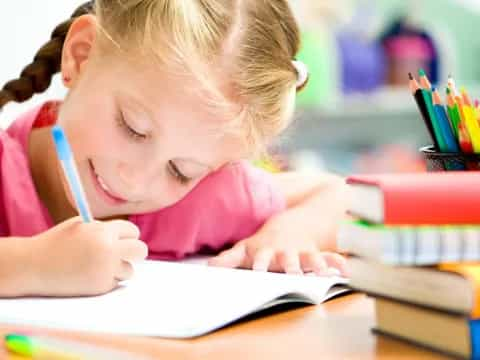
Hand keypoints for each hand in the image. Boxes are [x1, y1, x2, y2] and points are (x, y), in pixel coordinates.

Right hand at [28, 217, 147, 295]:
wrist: (32, 266)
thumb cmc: (57, 242)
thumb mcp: (80, 226)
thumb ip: (104, 229)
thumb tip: (129, 235)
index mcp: (103, 231)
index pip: (133, 231)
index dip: (127, 235)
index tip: (122, 238)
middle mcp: (108, 250)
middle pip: (140, 250)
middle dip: (135, 251)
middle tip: (127, 253)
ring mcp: (105, 270)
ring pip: (129, 270)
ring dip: (120, 268)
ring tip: (98, 265)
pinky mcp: (100, 287)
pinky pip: (115, 283)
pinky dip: (106, 280)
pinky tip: (87, 275)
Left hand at [208, 211, 346, 275]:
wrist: (292, 222)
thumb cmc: (264, 240)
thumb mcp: (245, 247)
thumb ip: (228, 259)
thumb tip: (208, 267)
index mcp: (265, 251)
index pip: (261, 258)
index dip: (260, 264)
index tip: (258, 270)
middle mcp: (283, 253)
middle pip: (287, 261)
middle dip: (290, 267)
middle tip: (293, 275)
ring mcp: (300, 253)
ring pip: (309, 260)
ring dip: (315, 265)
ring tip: (322, 273)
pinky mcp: (314, 255)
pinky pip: (327, 259)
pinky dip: (336, 263)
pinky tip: (346, 270)